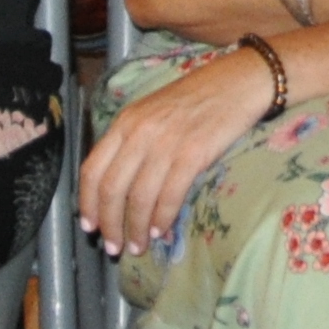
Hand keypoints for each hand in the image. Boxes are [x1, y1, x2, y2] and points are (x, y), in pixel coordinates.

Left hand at [82, 46, 279, 257]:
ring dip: (137, 228)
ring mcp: (166, 143)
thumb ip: (133, 141)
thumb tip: (120, 186)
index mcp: (126, 121)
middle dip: (110, 225)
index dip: (88, 203)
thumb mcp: (153, 112)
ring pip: (139, 198)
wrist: (240, 81)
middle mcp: (140, 132)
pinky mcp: (193, 154)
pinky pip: (169, 195)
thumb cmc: (198, 97)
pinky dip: (162, 218)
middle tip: (115, 247)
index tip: (90, 226)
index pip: (92, 169)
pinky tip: (162, 231)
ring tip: (139, 245)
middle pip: (112, 189)